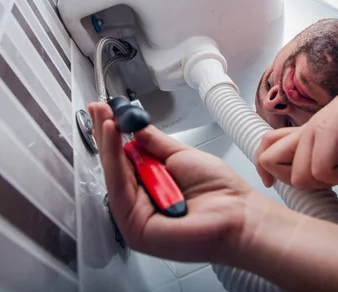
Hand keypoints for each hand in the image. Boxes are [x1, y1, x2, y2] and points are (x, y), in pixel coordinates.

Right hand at [88, 102, 260, 263]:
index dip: (115, 136)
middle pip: (115, 168)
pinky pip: (120, 189)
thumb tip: (134, 128)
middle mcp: (138, 205)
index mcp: (149, 190)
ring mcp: (134, 219)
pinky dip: (115, 159)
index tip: (108, 110)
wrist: (240, 215)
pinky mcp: (134, 228)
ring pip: (114, 176)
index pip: (124, 160)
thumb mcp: (181, 156)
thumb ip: (154, 144)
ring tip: (105, 117)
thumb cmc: (219, 190)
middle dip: (106, 135)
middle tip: (98, 108)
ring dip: (108, 143)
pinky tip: (113, 136)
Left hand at [257, 61, 337, 203]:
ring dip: (330, 181)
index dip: (269, 172)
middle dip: (303, 184)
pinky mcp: (331, 129)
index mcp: (308, 137)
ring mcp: (316, 130)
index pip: (265, 151)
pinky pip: (321, 170)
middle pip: (268, 163)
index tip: (300, 183)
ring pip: (298, 177)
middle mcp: (305, 133)